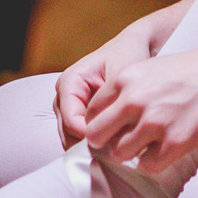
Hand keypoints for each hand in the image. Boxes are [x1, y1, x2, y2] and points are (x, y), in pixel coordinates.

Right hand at [53, 18, 165, 144]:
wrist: (133, 47)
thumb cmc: (127, 55)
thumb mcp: (122, 74)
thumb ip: (112, 101)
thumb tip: (107, 131)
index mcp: (69, 82)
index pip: (71, 120)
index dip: (91, 135)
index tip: (115, 141)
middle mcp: (64, 97)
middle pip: (68, 133)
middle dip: (91, 142)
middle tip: (117, 150)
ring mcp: (69, 107)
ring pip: (74, 139)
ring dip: (94, 144)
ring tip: (118, 147)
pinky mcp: (79, 115)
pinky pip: (82, 136)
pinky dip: (97, 142)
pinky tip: (116, 143)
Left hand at [80, 46, 197, 173]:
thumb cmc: (189, 70)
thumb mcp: (147, 69)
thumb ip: (124, 91)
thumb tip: (106, 120)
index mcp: (123, 79)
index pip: (91, 113)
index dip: (101, 122)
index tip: (114, 125)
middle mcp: (133, 101)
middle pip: (96, 136)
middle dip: (108, 140)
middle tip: (124, 139)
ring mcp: (154, 123)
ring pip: (119, 154)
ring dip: (132, 152)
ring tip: (149, 142)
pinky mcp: (174, 142)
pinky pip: (147, 165)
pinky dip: (154, 161)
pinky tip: (166, 147)